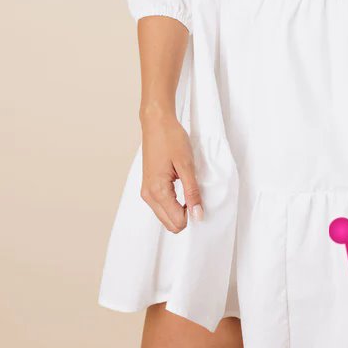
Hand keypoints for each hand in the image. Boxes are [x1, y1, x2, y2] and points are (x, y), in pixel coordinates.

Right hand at [140, 110, 203, 231]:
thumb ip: (192, 192)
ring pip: (165, 217)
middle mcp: (148, 195)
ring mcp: (146, 192)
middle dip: (185, 216)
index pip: (177, 221)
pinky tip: (182, 189)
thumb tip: (197, 215)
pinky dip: (173, 204)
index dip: (192, 214)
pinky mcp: (148, 186)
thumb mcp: (187, 165)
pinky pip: (162, 206)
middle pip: (170, 224)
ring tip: (190, 191)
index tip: (200, 199)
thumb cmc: (171, 139)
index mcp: (157, 191)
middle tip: (196, 196)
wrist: (156, 123)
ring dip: (179, 210)